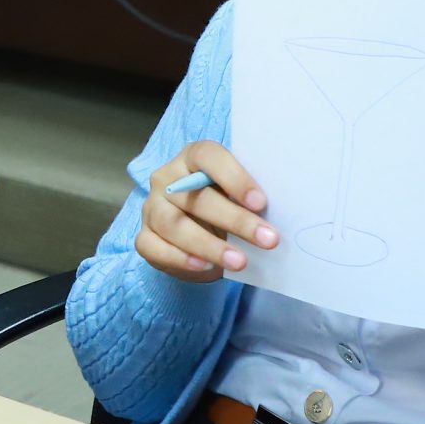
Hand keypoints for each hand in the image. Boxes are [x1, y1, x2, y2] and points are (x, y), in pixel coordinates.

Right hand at [133, 140, 275, 281]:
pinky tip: (206, 267)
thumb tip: (280, 211)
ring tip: (240, 261)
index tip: (261, 202)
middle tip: (268, 239)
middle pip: (196, 197)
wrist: (198, 235)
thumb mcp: (237, 196)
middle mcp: (166, 179)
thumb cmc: (224, 206)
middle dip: (235, 220)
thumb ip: (250, 197)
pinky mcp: (144, 237)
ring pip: (174, 225)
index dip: (234, 177)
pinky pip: (155, 248)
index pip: (207, 156)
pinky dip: (180, 259)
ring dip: (209, 245)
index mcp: (191, 158)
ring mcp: (152, 208)